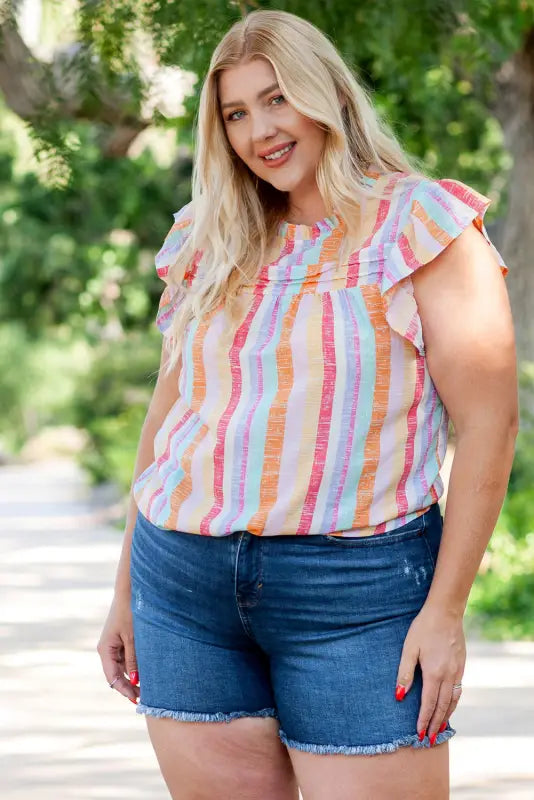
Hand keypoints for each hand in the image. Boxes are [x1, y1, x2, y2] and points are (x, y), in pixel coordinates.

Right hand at [97, 594, 139, 704]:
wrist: (129, 591)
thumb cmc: (130, 612)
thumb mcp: (133, 638)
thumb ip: (133, 659)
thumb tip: (134, 681)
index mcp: (105, 650)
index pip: (113, 677)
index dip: (124, 690)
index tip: (136, 700)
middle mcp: (107, 649)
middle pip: (116, 674)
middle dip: (129, 686)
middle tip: (144, 698)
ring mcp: (113, 645)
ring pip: (122, 667)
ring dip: (132, 677)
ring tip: (148, 688)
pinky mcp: (120, 640)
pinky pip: (126, 658)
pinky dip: (134, 666)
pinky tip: (145, 672)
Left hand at [395, 603, 465, 744]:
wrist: (446, 612)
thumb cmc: (423, 628)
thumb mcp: (409, 648)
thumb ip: (405, 673)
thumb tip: (399, 696)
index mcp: (434, 673)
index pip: (428, 703)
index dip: (424, 719)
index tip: (420, 733)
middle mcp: (448, 675)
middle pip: (442, 706)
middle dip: (435, 724)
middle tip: (430, 739)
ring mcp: (457, 670)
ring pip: (453, 700)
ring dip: (446, 716)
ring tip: (440, 728)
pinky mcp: (461, 664)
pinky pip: (458, 689)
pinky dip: (454, 703)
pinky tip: (450, 706)